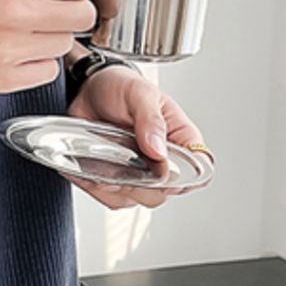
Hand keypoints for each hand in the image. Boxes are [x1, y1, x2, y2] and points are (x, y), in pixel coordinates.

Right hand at [0, 0, 96, 92]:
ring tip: (19, 26)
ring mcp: (3, 48)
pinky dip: (35, 60)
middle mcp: (11, 9)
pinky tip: (12, 47)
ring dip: (50, 35)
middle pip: (82, 16)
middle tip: (45, 7)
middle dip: (69, 9)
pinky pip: (45, 73)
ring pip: (65, 45)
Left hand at [65, 64, 204, 208]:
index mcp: (180, 139)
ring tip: (99, 157)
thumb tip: (158, 151)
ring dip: (113, 185)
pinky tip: (87, 165)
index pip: (199, 169)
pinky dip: (94, 185)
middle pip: (163, 194)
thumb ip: (150, 121)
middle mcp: (163, 161)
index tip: (160, 171)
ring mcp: (139, 173)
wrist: (89, 89)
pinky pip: (108, 196)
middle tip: (120, 160)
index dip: (184, 179)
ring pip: (134, 199)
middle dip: (140, 184)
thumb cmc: (121, 87)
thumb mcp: (139, 94)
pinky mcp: (116, 179)